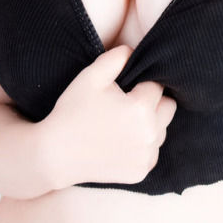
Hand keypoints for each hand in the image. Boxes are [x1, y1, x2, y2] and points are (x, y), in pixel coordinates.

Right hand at [40, 45, 176, 188]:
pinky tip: (121, 140)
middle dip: (153, 101)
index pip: (158, 85)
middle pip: (168, 107)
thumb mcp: (91, 76)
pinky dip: (143, 144)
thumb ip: (117, 57)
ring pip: (163, 129)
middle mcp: (149, 134)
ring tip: (122, 122)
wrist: (54, 155)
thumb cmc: (73, 111)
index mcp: (141, 108)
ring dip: (150, 123)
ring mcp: (146, 156)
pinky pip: (153, 150)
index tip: (125, 88)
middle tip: (126, 103)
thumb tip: (135, 51)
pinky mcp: (141, 172)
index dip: (142, 82)